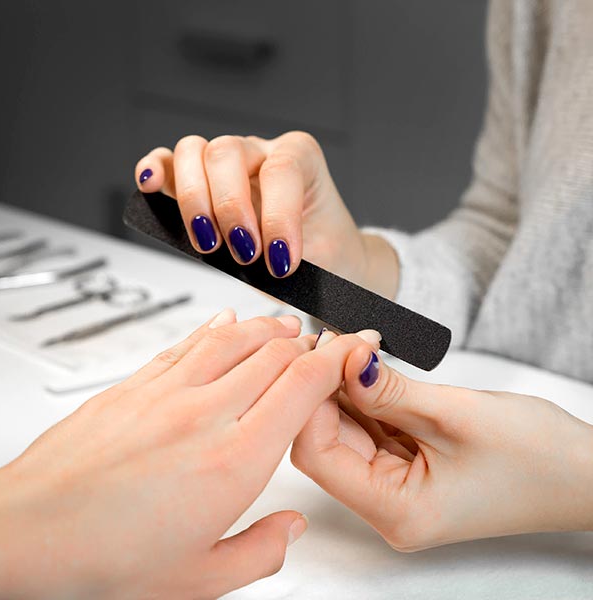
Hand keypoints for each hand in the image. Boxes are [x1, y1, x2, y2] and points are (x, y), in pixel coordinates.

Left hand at [0, 313, 373, 598]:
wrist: (26, 533)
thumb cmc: (102, 560)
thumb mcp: (198, 580)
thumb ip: (259, 552)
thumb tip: (289, 528)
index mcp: (235, 462)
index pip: (303, 388)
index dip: (336, 361)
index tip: (352, 351)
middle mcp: (206, 415)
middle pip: (274, 355)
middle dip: (308, 344)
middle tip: (323, 343)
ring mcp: (168, 393)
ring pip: (234, 338)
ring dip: (267, 328)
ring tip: (286, 326)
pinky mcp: (135, 384)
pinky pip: (187, 343)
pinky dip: (215, 328)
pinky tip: (227, 321)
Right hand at [134, 132, 398, 296]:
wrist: (326, 254)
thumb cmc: (323, 252)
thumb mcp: (321, 257)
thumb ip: (285, 254)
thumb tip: (247, 260)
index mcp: (300, 157)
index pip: (280, 170)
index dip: (277, 217)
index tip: (281, 262)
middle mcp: (262, 151)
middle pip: (226, 152)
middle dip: (229, 209)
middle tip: (244, 253)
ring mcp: (229, 161)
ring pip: (194, 152)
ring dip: (194, 200)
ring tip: (209, 243)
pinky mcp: (201, 180)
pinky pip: (169, 162)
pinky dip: (156, 170)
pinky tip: (152, 187)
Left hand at [291, 332, 592, 550]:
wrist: (582, 473)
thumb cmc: (538, 457)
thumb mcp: (455, 413)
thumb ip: (388, 390)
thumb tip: (345, 358)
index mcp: (396, 510)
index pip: (318, 454)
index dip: (312, 398)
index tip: (326, 350)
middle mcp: (387, 505)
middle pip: (326, 441)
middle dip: (325, 387)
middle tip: (340, 340)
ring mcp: (395, 486)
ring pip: (345, 431)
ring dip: (343, 388)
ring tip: (354, 346)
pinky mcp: (405, 466)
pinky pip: (369, 429)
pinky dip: (364, 397)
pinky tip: (367, 368)